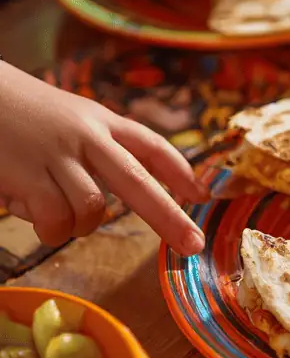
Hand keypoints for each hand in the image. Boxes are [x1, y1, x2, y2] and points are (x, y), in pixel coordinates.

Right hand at [0, 65, 206, 253]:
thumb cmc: (19, 111)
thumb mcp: (68, 116)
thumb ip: (95, 149)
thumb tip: (109, 201)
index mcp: (101, 120)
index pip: (151, 145)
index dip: (179, 172)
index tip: (202, 196)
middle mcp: (87, 135)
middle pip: (139, 181)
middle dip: (170, 217)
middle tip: (193, 245)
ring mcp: (57, 154)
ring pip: (92, 209)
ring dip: (79, 225)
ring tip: (54, 215)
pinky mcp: (27, 175)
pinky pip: (55, 219)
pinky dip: (49, 229)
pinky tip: (28, 212)